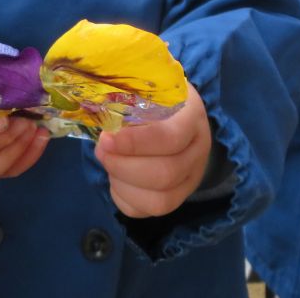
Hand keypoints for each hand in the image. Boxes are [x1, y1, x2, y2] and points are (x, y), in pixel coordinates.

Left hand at [94, 83, 211, 217]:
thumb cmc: (154, 95)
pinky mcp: (177, 197)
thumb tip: (100, 118)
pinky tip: (115, 178)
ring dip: (124, 184)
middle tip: (101, 149)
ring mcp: (191, 178)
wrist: (175, 110)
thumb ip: (126, 96)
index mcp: (192, 117)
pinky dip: (124, 198)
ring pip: (161, 201)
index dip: (135, 143)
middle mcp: (198, 151)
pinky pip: (148, 212)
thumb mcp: (145, 87)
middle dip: (124, 166)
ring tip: (108, 162)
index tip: (107, 137)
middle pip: (166, 174)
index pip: (170, 139)